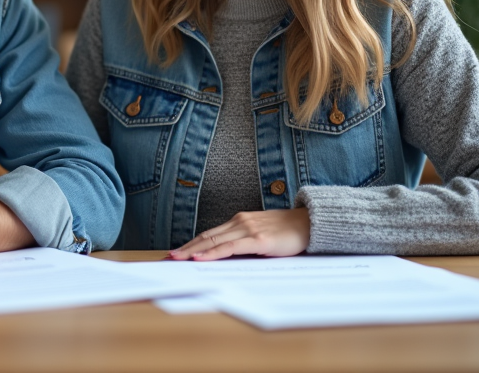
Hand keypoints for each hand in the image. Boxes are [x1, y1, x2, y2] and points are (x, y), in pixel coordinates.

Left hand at [167, 208, 309, 260]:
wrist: (310, 224)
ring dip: (193, 251)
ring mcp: (248, 229)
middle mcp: (240, 222)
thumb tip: (226, 258)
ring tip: (177, 258)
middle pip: (206, 236)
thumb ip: (244, 243)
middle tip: (168, 257)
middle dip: (186, 248)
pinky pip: (230, 247)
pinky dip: (212, 252)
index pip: (209, 233)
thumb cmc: (287, 232)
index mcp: (239, 221)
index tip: (176, 252)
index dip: (191, 243)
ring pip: (214, 241)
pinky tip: (201, 258)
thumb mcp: (261, 236)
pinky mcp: (257, 239)